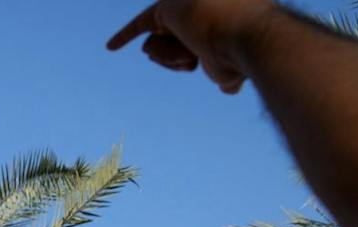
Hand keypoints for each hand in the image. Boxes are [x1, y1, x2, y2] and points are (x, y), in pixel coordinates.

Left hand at [106, 0, 276, 93]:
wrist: (247, 36)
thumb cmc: (242, 55)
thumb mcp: (233, 68)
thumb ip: (228, 73)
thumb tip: (229, 87)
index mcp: (218, 23)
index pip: (188, 48)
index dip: (180, 59)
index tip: (189, 63)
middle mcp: (202, 12)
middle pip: (172, 47)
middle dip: (176, 59)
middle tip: (195, 55)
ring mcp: (186, 5)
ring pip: (159, 43)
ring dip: (170, 56)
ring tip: (191, 48)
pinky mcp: (167, 6)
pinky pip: (141, 25)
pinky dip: (124, 37)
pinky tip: (110, 47)